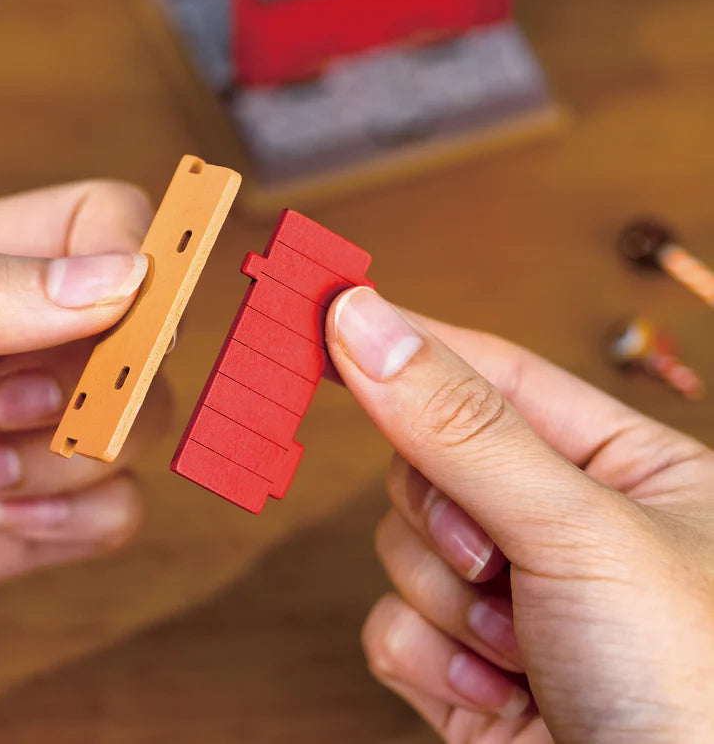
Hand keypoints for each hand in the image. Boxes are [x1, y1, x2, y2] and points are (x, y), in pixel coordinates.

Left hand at [0, 181, 170, 710]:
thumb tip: (117, 278)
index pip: (99, 221)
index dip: (134, 257)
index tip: (116, 314)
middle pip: (139, 326)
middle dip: (95, 375)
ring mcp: (15, 433)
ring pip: (136, 419)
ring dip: (71, 452)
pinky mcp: (23, 519)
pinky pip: (117, 508)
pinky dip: (80, 515)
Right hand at [327, 287, 713, 742]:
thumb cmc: (699, 695)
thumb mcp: (578, 530)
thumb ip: (461, 425)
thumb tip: (366, 323)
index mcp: (622, 469)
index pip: (490, 371)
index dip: (410, 343)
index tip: (329, 311)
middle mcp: (563, 526)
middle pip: (427, 460)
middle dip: (446, 515)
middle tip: (495, 553)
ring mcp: (510, 598)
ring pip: (398, 545)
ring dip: (448, 601)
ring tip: (522, 644)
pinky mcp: (467, 667)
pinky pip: (389, 625)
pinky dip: (431, 662)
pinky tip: (498, 694)